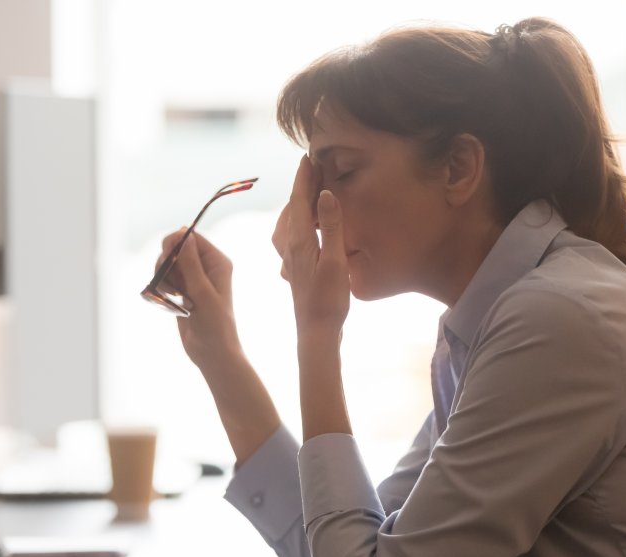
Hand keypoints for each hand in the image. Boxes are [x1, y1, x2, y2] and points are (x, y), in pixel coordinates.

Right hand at [155, 230, 242, 372]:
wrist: (212, 353)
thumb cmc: (215, 325)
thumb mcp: (202, 292)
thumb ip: (191, 264)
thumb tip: (184, 235)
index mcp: (217, 262)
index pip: (192, 238)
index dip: (176, 242)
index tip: (166, 256)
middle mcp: (205, 268)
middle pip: (176, 249)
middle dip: (167, 262)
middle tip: (169, 282)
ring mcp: (192, 279)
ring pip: (167, 265)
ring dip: (164, 278)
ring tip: (173, 297)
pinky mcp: (182, 291)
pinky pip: (165, 280)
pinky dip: (162, 288)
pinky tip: (169, 303)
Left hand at [273, 155, 350, 336]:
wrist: (315, 331)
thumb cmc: (328, 300)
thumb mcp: (335, 261)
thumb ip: (332, 226)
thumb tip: (325, 193)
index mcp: (299, 240)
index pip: (299, 200)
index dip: (304, 177)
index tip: (308, 156)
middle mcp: (289, 245)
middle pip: (293, 207)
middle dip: (302, 185)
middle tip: (314, 166)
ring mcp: (290, 256)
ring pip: (290, 220)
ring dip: (300, 202)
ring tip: (311, 189)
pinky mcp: (294, 266)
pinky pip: (292, 233)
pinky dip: (299, 220)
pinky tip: (307, 224)